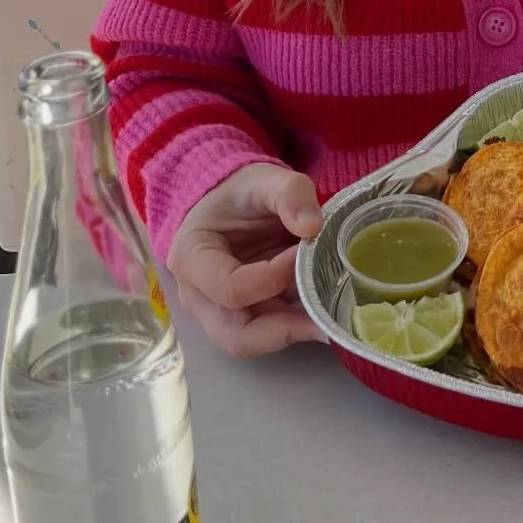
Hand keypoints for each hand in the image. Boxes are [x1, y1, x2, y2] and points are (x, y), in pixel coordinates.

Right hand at [166, 162, 327, 357]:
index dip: (272, 277)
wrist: (233, 201)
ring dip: (294, 331)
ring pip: (255, 342)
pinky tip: (325, 311)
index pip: (230, 288)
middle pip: (236, 336)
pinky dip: (297, 326)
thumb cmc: (241, 192)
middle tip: (326, 317)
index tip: (301, 252)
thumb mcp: (265, 180)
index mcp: (192, 258)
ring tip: (331, 315)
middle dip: (284, 329)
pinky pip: (269, 333)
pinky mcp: (244, 317)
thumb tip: (313, 226)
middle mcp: (198, 297)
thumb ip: (289, 194)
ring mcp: (219, 313)